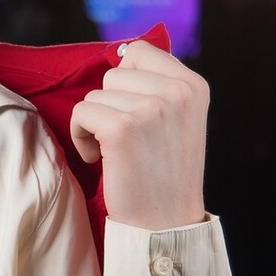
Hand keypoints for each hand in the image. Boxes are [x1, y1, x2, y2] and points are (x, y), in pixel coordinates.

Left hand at [68, 41, 208, 229]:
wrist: (165, 223)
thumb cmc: (164, 174)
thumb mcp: (179, 119)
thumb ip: (159, 85)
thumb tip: (123, 53)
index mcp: (194, 85)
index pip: (140, 51)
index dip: (126, 82)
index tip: (135, 113)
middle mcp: (177, 92)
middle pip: (114, 74)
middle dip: (111, 105)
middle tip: (128, 140)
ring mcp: (150, 108)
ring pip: (95, 94)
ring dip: (96, 123)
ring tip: (118, 152)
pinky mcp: (121, 128)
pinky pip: (81, 112)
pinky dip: (81, 137)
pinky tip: (102, 158)